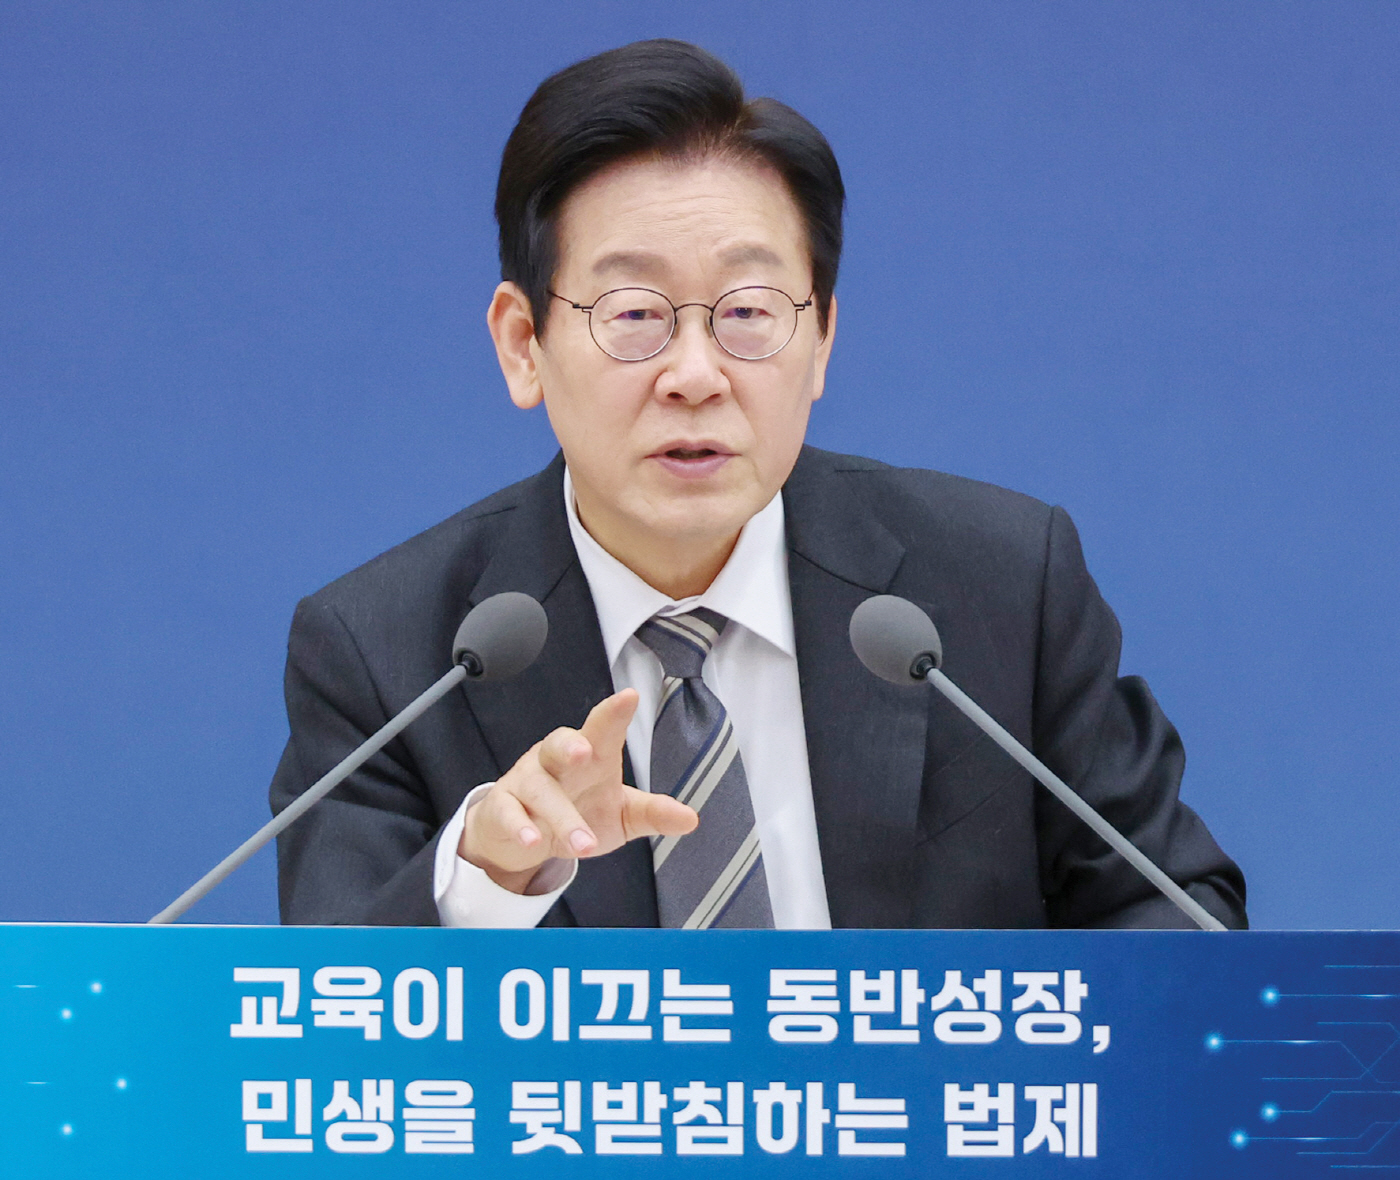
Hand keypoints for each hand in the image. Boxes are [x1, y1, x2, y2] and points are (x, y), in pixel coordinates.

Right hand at [457, 688, 697, 892]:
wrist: (524, 835)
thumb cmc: (578, 809)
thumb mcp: (621, 815)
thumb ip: (652, 813)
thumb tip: (692, 819)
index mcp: (591, 754)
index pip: (603, 729)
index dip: (615, 713)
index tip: (630, 696)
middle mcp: (556, 761)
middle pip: (559, 744)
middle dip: (570, 745)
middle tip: (585, 752)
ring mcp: (526, 781)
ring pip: (540, 790)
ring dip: (562, 817)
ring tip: (583, 844)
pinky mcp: (503, 806)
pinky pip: (509, 812)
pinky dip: (519, 825)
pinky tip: (532, 839)